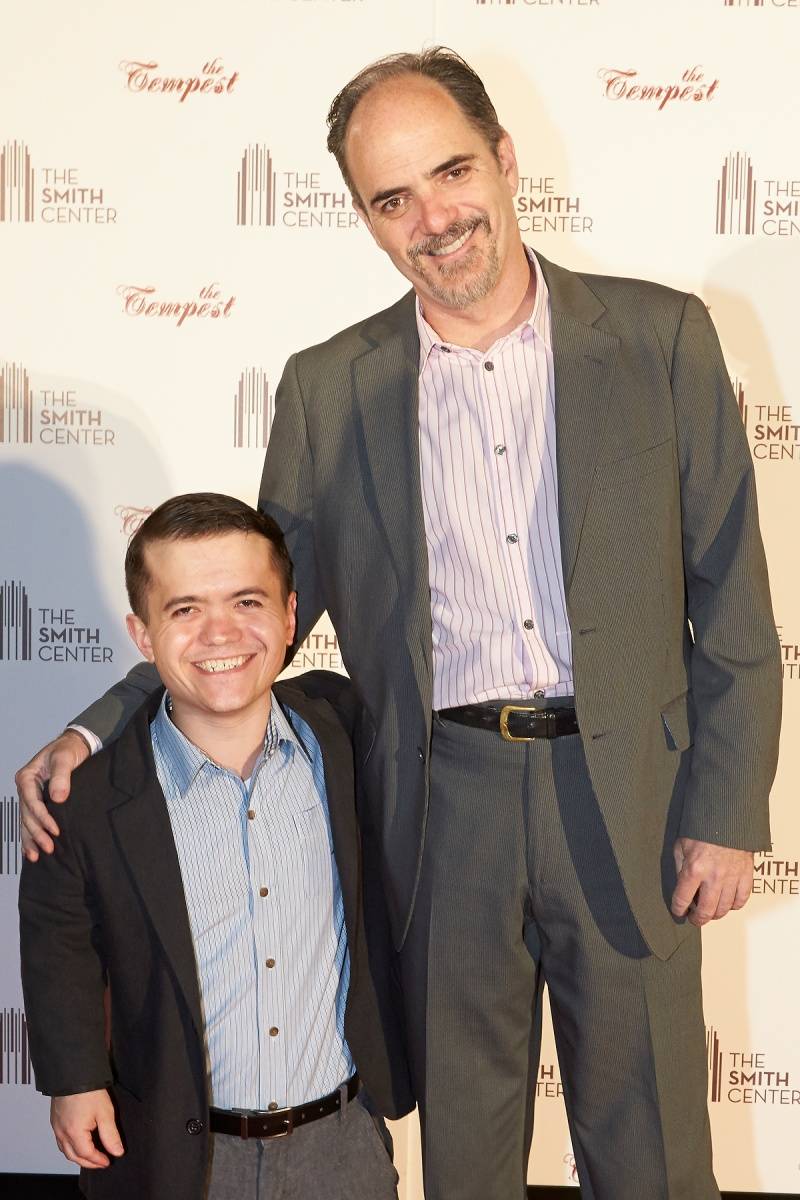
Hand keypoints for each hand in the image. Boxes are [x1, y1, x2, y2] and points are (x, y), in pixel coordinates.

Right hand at [16, 731, 90, 860]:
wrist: (74, 746)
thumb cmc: (68, 749)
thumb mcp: (64, 758)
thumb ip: (61, 776)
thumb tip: (57, 797)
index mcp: (27, 777)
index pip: (32, 802)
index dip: (42, 817)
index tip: (54, 829)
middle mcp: (25, 788)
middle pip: (27, 815)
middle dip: (36, 833)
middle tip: (48, 847)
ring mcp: (30, 796)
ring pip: (26, 821)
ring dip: (31, 839)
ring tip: (36, 856)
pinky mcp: (38, 802)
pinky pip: (30, 821)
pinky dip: (30, 836)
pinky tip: (31, 851)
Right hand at [51, 1090, 123, 1168]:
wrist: (73, 1072)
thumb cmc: (89, 1091)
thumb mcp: (105, 1113)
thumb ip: (111, 1135)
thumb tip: (117, 1152)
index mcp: (74, 1133)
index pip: (87, 1154)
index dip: (98, 1161)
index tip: (108, 1162)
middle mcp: (62, 1132)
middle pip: (73, 1156)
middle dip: (88, 1162)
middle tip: (100, 1163)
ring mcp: (56, 1126)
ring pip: (65, 1149)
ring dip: (77, 1156)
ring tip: (90, 1156)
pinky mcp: (54, 1119)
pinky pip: (60, 1140)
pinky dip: (69, 1147)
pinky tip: (77, 1143)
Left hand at [671, 838, 753, 926]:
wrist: (727, 817)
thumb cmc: (702, 830)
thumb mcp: (681, 845)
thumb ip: (680, 867)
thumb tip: (681, 885)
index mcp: (694, 869)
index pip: (682, 899)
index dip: (678, 909)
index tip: (679, 912)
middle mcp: (713, 877)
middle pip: (705, 911)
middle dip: (697, 919)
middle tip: (694, 918)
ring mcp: (732, 878)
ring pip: (724, 909)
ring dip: (715, 914)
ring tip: (709, 911)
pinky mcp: (746, 875)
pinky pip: (741, 900)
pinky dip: (734, 905)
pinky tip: (727, 902)